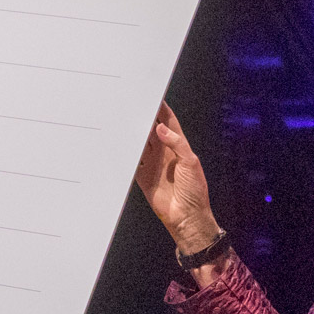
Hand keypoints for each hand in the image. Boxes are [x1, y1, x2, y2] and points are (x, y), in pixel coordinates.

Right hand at [134, 102, 222, 260]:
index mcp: (178, 146)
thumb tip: (161, 129)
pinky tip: (118, 145)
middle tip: (131, 105)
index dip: (160, 109)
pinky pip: (131, 162)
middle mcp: (164, 153)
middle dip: (142, 118)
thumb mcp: (191, 163)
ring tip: (121, 121)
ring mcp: (152, 164)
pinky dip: (125, 154)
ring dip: (132, 134)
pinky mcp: (142, 176)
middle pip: (150, 130)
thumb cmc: (195, 191)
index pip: (167, 122)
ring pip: (139, 143)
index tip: (152, 96)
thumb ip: (176, 144)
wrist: (186, 217)